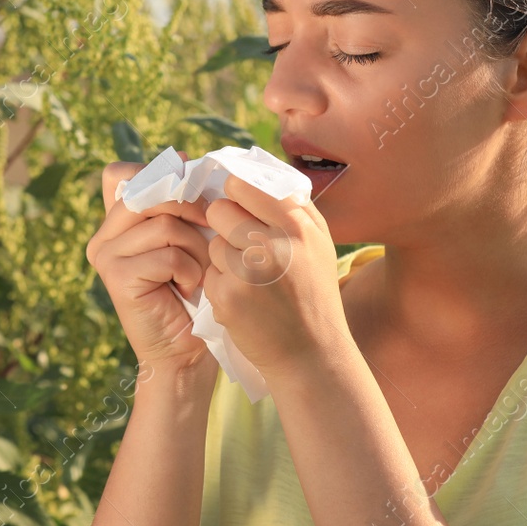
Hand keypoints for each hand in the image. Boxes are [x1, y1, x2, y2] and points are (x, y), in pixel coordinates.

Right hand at [87, 155, 218, 380]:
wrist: (184, 352)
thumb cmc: (194, 293)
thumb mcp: (189, 237)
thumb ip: (180, 201)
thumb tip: (183, 156)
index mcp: (115, 221)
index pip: (124, 173)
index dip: (159, 174)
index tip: (188, 185)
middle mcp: (103, 235)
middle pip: (149, 192)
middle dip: (190, 208)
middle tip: (208, 235)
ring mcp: (105, 255)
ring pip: (163, 222)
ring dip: (196, 247)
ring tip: (198, 271)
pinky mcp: (115, 276)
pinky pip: (165, 253)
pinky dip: (189, 270)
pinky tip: (188, 288)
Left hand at [202, 175, 350, 380]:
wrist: (312, 355)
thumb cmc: (314, 293)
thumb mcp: (318, 244)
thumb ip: (293, 206)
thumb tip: (257, 171)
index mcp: (296, 226)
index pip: (243, 186)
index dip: (234, 193)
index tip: (235, 201)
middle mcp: (271, 245)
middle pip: (219, 210)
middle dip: (224, 224)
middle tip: (242, 245)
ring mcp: (247, 273)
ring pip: (212, 244)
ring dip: (223, 258)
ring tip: (250, 279)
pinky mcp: (228, 298)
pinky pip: (208, 274)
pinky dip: (220, 286)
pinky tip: (244, 301)